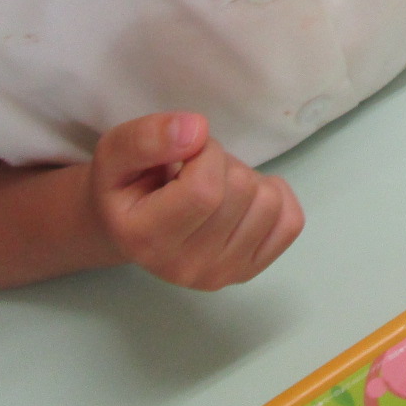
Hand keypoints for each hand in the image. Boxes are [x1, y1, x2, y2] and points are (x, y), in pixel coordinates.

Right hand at [87, 112, 304, 289]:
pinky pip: (290, 222)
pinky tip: (243, 198)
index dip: (206, 152)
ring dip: (248, 179)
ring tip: (215, 186)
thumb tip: (197, 130)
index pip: (204, 189)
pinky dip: (275, 196)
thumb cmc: (124, 184)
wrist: (129, 227)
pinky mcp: (248, 270)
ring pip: (269, 203)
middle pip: (241, 192)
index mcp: (146, 239)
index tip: (188, 151)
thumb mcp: (115, 151)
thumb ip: (146, 138)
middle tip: (196, 170)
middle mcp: (185, 267)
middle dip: (225, 164)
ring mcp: (221, 274)